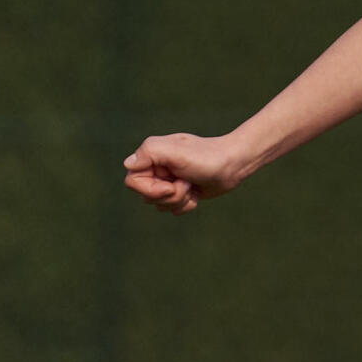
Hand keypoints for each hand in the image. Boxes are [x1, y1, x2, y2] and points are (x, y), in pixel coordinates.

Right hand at [122, 132, 248, 213]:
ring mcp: (168, 181)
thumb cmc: (206, 157)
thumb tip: (127, 165)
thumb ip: (149, 153)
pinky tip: (197, 192)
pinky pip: (174, 209)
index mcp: (151, 156)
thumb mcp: (176, 152)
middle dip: (170, 195)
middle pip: (146, 197)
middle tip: (187, 182)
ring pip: (160, 206)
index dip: (151, 189)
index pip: (132, 182)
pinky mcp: (180, 192)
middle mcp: (156, 169)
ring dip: (180, 200)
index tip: (171, 184)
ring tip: (193, 185)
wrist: (234, 164)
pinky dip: (187, 204)